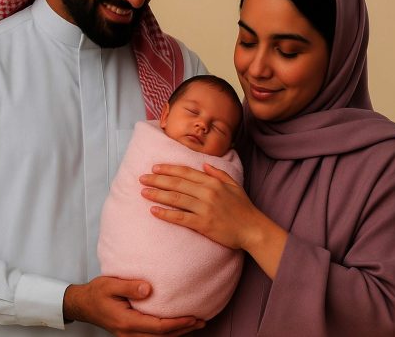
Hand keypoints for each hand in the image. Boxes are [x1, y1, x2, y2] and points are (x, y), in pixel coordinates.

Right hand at [63, 277, 203, 335]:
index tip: (193, 317)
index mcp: (126, 322)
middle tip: (202, 321)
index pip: (158, 326)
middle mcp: (129, 333)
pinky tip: (177, 327)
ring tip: (195, 324)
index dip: (178, 323)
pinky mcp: (130, 335)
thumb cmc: (96, 293)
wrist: (82, 305)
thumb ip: (129, 286)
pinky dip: (167, 334)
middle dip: (183, 330)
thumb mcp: (110, 284)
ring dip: (178, 333)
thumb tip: (148, 288)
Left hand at [139, 163, 260, 249]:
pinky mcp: (203, 224)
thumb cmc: (243, 208)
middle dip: (157, 179)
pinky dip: (166, 214)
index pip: (186, 172)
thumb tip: (204, 164)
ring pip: (176, 198)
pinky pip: (180, 218)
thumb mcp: (233, 185)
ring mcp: (205, 208)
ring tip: (144, 192)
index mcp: (213, 182)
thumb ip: (218, 173)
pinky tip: (154, 211)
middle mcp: (207, 192)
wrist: (252, 229)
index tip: (155, 168)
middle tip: (142, 178)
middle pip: (177, 183)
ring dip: (157, 194)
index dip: (169, 169)